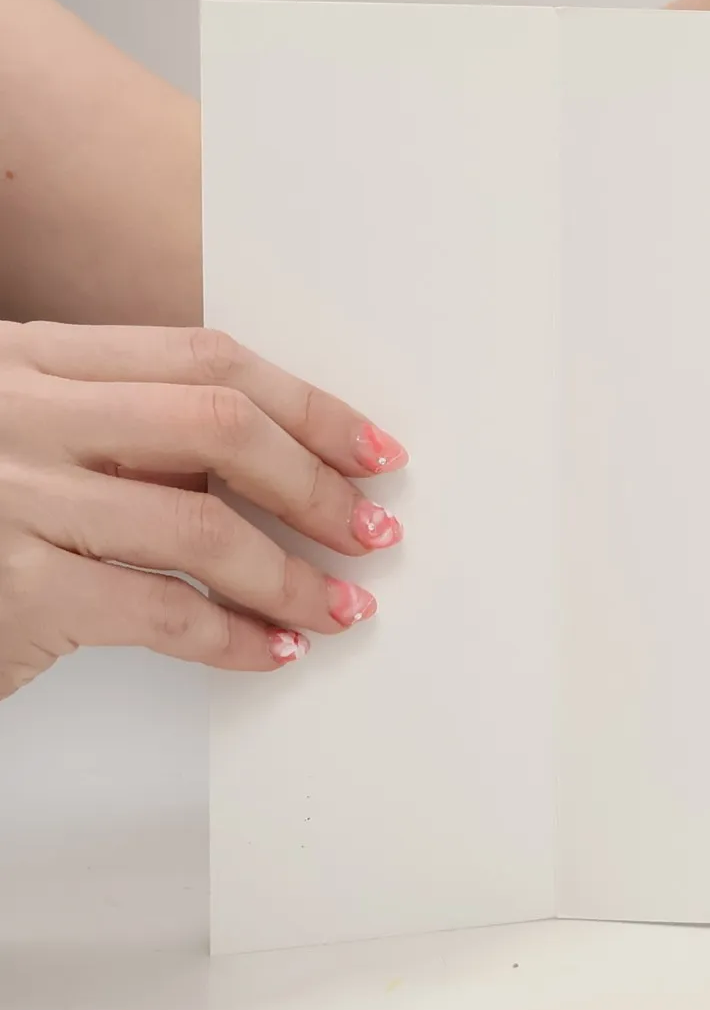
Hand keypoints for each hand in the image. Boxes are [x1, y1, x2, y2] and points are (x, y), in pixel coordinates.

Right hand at [0, 322, 406, 699]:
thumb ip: (122, 433)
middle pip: (218, 427)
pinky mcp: (12, 593)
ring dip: (291, 577)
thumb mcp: (24, 434)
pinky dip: (232, 638)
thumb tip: (277, 469)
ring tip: (338, 606)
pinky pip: (159, 614)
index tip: (372, 449)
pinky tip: (268, 650)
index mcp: (30, 359)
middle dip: (314, 485)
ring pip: (200, 528)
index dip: (306, 405)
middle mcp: (18, 415)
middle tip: (372, 530)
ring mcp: (8, 500)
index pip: (205, 359)